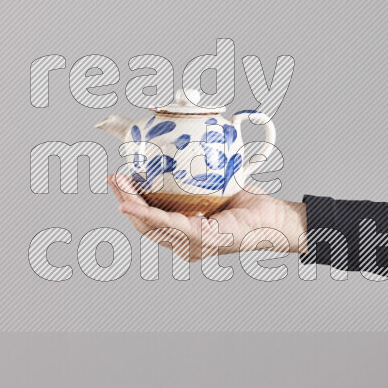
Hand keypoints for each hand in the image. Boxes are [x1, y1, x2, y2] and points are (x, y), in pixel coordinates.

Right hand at [109, 174, 306, 261]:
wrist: (275, 217)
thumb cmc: (246, 203)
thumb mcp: (212, 183)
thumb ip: (192, 171)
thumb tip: (178, 141)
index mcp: (183, 231)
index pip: (148, 218)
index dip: (129, 199)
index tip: (117, 179)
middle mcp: (184, 243)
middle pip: (144, 224)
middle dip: (124, 199)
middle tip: (112, 179)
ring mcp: (194, 246)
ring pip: (152, 226)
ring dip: (132, 205)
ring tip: (119, 186)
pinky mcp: (206, 241)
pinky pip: (172, 227)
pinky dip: (151, 216)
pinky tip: (134, 207)